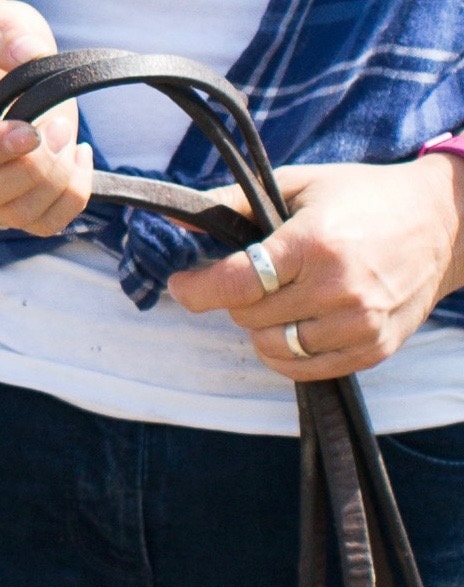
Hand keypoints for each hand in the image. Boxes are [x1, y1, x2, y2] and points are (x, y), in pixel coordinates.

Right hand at [0, 0, 92, 235]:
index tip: (31, 130)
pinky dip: (73, 196)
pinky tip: (79, 157)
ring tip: (67, 135)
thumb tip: (28, 54)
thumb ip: (1, 31)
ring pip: (14, 216)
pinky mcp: (18, 206)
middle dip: (28, 169)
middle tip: (57, 127)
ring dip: (55, 181)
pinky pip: (45, 224)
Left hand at [167, 157, 463, 380]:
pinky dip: (285, 353)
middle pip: (249, 317)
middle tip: (258, 279)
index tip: (181, 284)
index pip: (237, 282)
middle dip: (240, 299)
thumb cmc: (362, 200)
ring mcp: (357, 323)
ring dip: (261, 328)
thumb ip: (234, 203)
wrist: (445, 224)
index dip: (198, 289)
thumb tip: (181, 219)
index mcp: (315, 242)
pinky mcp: (371, 350)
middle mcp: (337, 287)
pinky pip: (301, 369)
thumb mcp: (299, 187)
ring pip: (271, 347)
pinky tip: (296, 325)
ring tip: (281, 300)